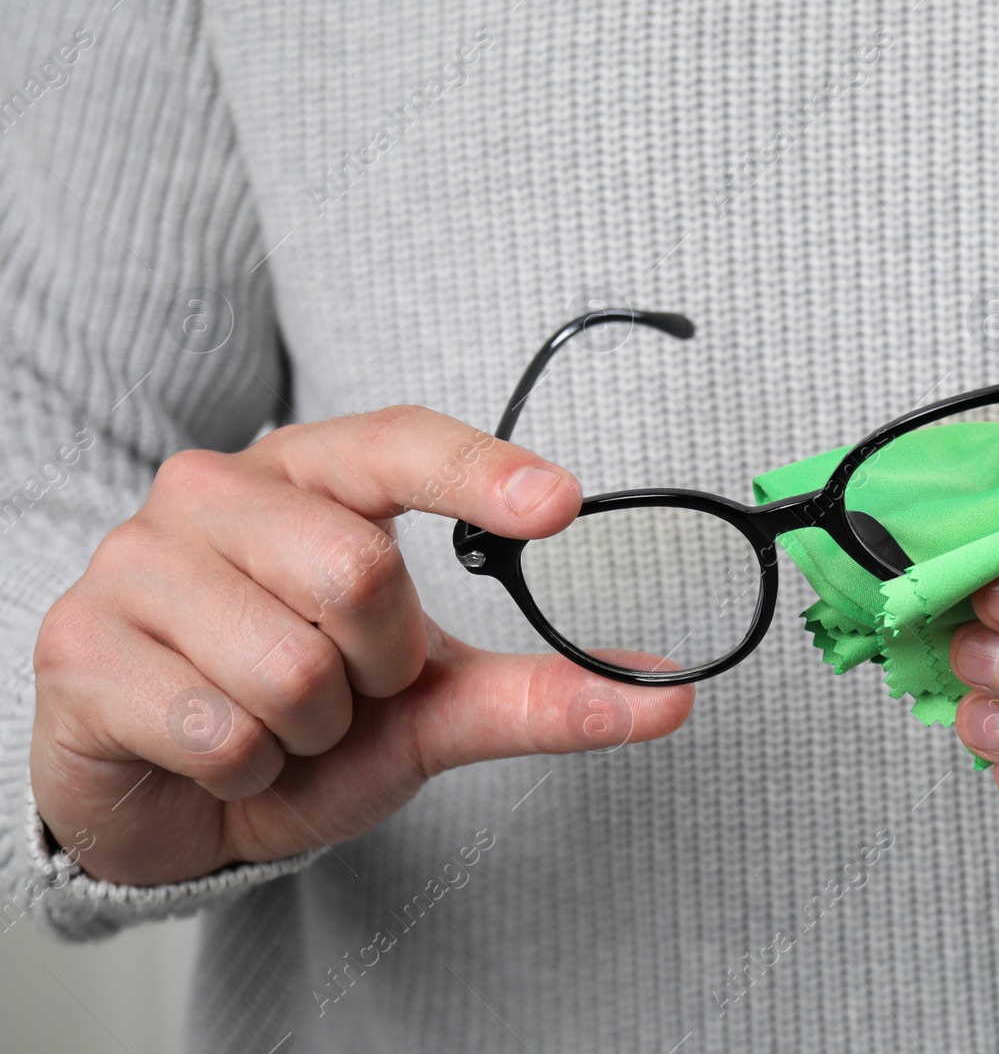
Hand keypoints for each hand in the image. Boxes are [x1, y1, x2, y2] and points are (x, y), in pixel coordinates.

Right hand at [31, 406, 693, 885]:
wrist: (173, 804)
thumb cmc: (303, 724)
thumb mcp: (428, 707)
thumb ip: (537, 695)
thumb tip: (668, 694)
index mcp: (308, 474)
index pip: (398, 443)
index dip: (478, 471)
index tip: (559, 502)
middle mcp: (214, 492)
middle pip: (359, 572)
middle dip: (380, 667)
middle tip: (347, 688)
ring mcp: (135, 562)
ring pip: (290, 664)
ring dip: (313, 730)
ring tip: (280, 724)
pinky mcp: (80, 647)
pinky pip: (219, 729)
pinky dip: (248, 770)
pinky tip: (217, 754)